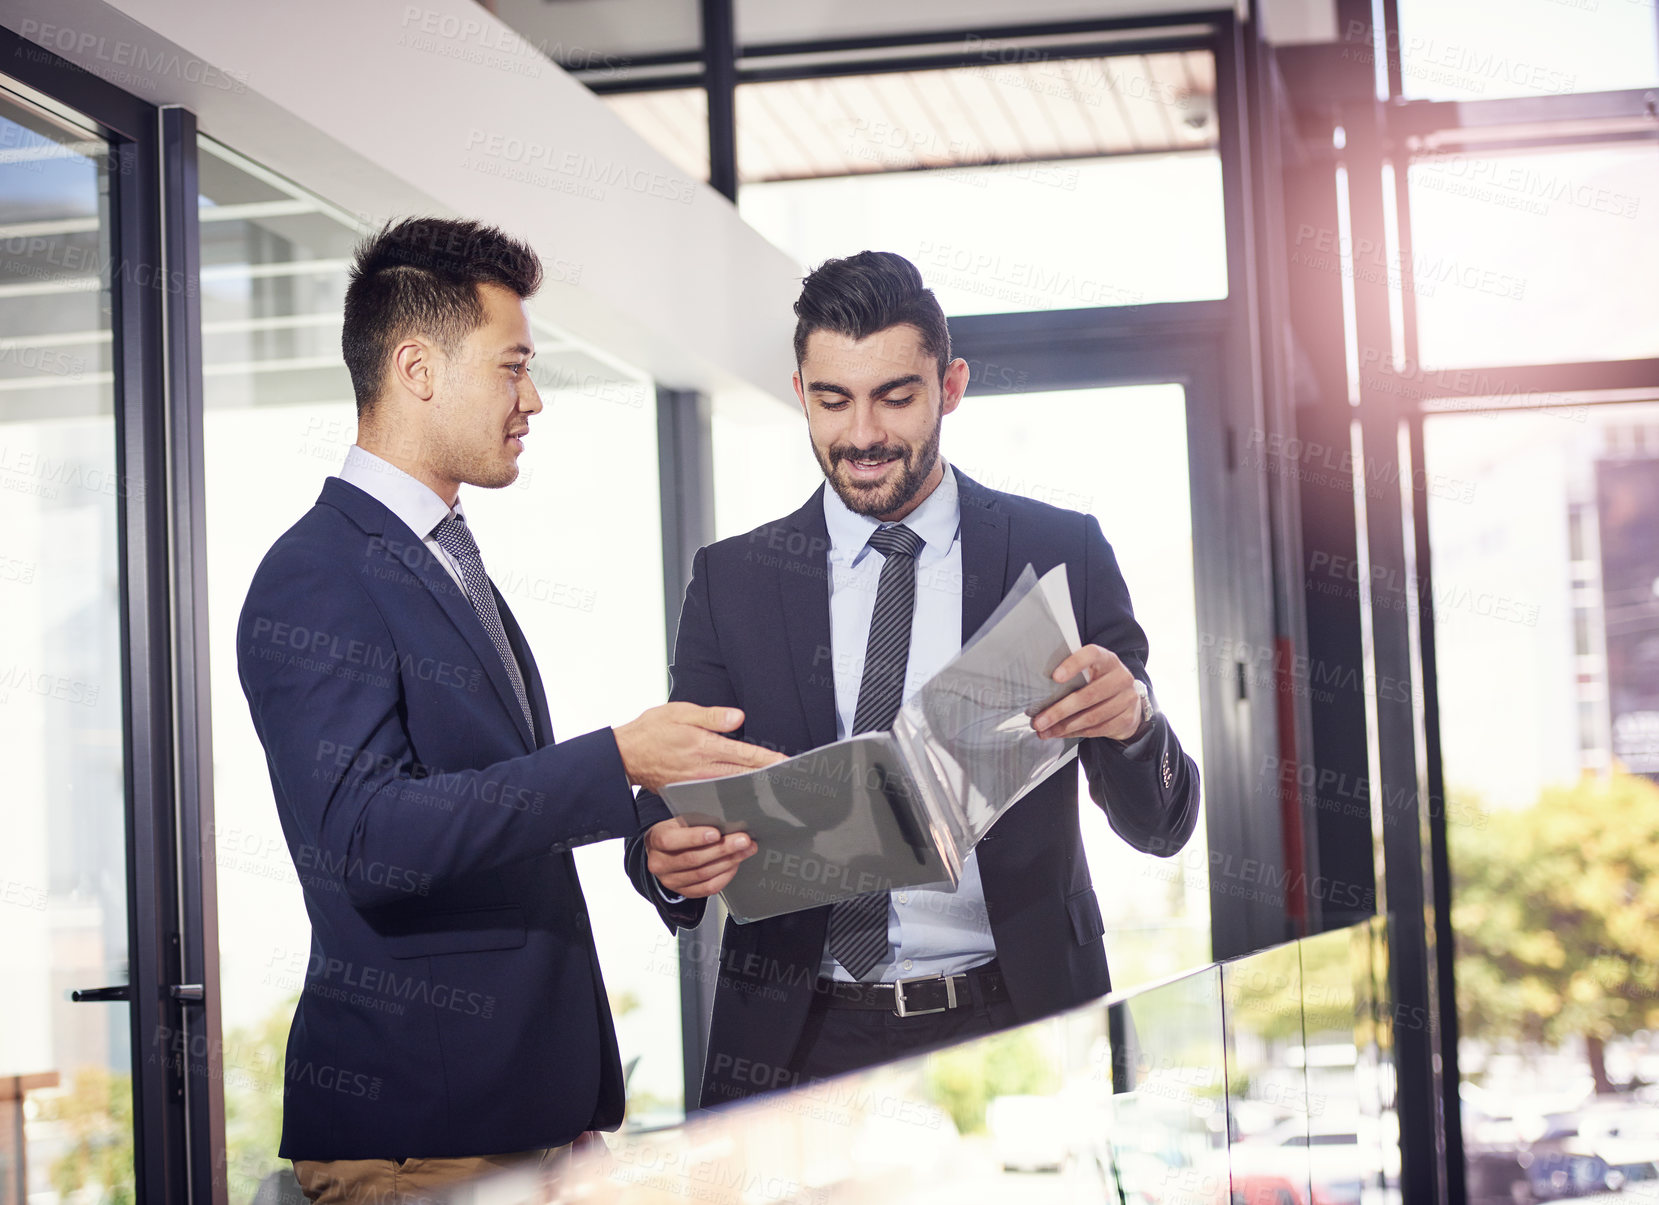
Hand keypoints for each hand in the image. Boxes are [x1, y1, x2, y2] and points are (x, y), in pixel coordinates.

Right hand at [613, 703, 784, 793]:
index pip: (746, 755)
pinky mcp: (690, 792)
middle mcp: (703, 769)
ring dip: (757, 789)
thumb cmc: (652, 729)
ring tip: (780, 790)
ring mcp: (697, 784)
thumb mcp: (680, 712)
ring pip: (735, 788)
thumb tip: (739, 717)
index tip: (790, 765)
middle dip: (771, 777)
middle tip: (795, 782)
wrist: (626, 755)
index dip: (770, 761)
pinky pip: (719, 795)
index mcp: (704, 747)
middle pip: (746, 775)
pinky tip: (749, 798)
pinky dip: (736, 796)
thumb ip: (712, 716)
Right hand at [646, 819, 757, 897]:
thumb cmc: (677, 832)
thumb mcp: (680, 821)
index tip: (717, 833)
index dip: (694, 838)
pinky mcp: (684, 892)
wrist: (666, 852)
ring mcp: (670, 881)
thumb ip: (697, 822)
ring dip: (729, 861)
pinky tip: (735, 864)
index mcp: (655, 840)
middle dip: (722, 848)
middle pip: (693, 859)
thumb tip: (726, 823)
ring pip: (703, 874)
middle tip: (742, 840)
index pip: (670, 841)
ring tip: (745, 850)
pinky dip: (725, 876)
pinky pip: (708, 888)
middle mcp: (660, 863)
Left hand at [1031, 645, 1142, 740]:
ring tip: (1045, 730)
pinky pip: (1097, 730)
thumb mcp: (1090, 672)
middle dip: (1059, 711)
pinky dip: (1075, 733)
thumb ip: (1071, 675)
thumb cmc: (1099, 682)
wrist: (1128, 701)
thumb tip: (1038, 688)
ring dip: (1064, 726)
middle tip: (1039, 720)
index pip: (1091, 655)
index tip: (1055, 677)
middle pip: (1088, 695)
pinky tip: (1060, 733)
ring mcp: (1127, 699)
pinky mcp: (1127, 719)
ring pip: (1092, 717)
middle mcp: (1121, 677)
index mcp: (1107, 659)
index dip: (1073, 664)